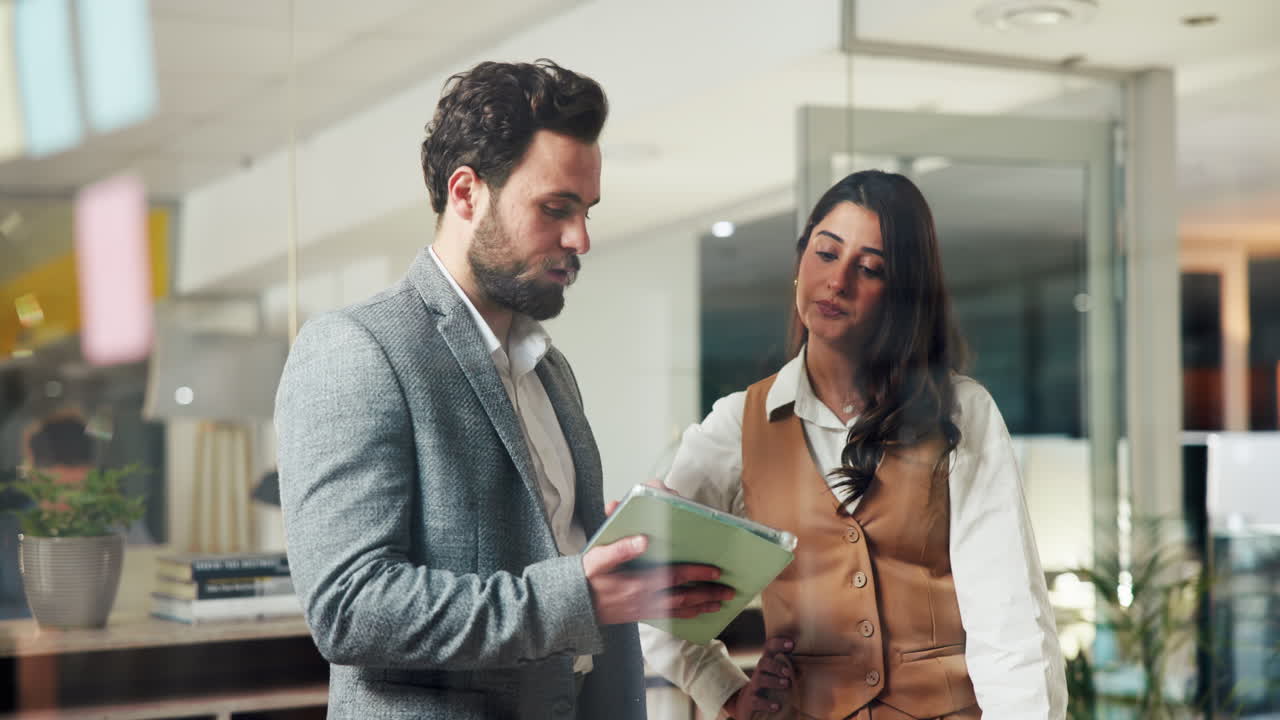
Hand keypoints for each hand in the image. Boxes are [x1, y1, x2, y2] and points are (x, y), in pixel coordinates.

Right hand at [582, 535, 733, 625]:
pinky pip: (669, 616)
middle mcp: (645, 599)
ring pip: (679, 609)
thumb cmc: (584, 579)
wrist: (571, 607)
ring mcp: (644, 609)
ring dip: (701, 606)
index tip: (716, 571)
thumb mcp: (597, 559)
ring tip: (720, 604)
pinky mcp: (640, 615)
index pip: (675, 577)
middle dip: (708, 594)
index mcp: (638, 583)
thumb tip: (643, 538)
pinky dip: (686, 614)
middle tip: (730, 592)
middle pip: (684, 597)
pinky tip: (695, 612)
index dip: (697, 574)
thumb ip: (620, 548)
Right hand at [724, 636, 794, 718]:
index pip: (769, 648)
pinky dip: (767, 703)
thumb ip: (789, 672)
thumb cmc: (768, 687)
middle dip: (776, 666)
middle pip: (763, 663)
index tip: (792, 644)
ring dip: (773, 681)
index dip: (778, 643)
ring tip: (786, 684)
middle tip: (788, 672)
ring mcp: (753, 687)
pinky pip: (756, 701)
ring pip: (759, 680)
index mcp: (767, 665)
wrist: (747, 703)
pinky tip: (777, 706)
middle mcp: (759, 673)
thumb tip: (803, 669)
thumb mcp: (777, 678)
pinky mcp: (750, 702)